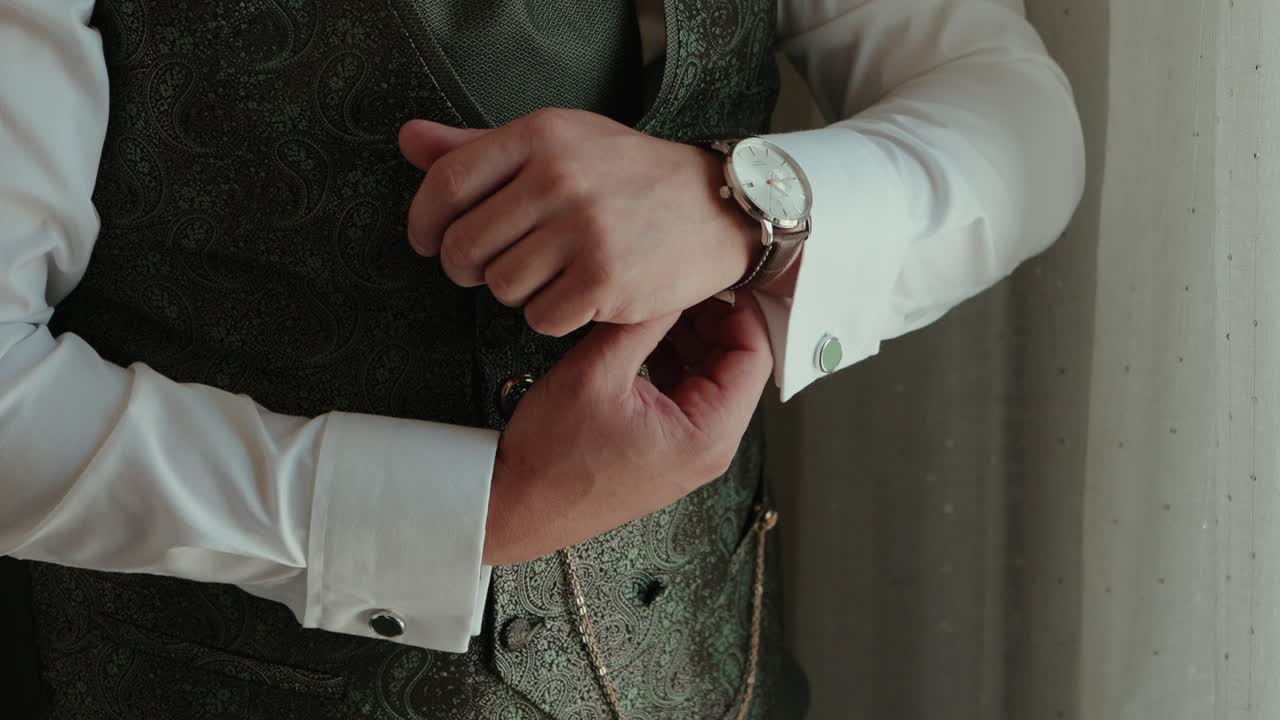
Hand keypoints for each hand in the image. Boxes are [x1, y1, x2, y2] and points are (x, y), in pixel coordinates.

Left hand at [398, 109, 761, 337]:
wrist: (715, 208)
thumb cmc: (629, 176)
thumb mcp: (559, 142)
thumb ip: (479, 147)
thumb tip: (410, 141)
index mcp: (540, 136)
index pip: (447, 183)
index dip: (425, 222)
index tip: (428, 240)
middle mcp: (559, 178)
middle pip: (465, 246)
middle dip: (467, 267)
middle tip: (491, 265)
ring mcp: (584, 231)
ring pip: (500, 287)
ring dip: (515, 292)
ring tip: (548, 274)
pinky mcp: (606, 280)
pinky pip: (540, 319)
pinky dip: (551, 316)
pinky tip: (576, 294)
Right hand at [483, 294, 772, 565]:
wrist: (515, 509)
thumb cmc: (551, 455)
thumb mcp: (597, 371)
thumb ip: (643, 321)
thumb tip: (673, 280)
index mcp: (708, 433)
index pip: (755, 354)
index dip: (739, 307)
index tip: (710, 275)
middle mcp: (710, 448)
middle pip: (736, 365)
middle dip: (710, 320)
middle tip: (673, 283)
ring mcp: (690, 454)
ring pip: (709, 378)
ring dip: (687, 340)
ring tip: (650, 307)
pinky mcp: (666, 453)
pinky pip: (685, 397)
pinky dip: (670, 364)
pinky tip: (639, 340)